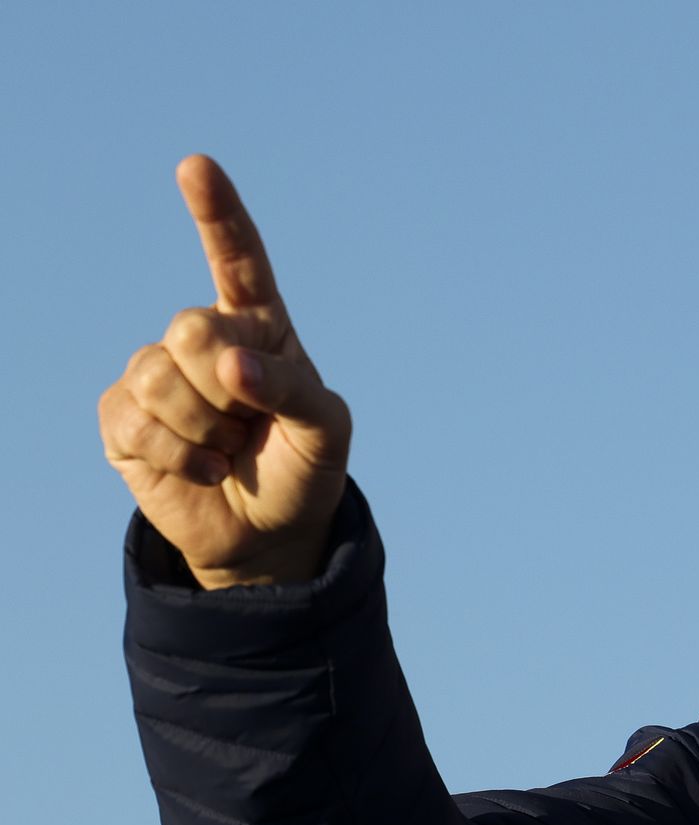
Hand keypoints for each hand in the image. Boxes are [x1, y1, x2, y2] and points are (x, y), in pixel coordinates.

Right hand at [99, 155, 351, 588]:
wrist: (268, 533)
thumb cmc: (303, 467)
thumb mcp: (325, 431)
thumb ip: (292, 388)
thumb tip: (231, 363)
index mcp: (260, 325)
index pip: (238, 259)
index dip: (216, 214)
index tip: (196, 167)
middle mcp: (204, 338)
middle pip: (192, 328)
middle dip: (226, 387)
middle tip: (251, 422)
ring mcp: (157, 374)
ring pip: (160, 377)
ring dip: (204, 428)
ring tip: (229, 447)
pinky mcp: (122, 416)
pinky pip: (136, 421)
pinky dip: (179, 455)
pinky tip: (203, 468)